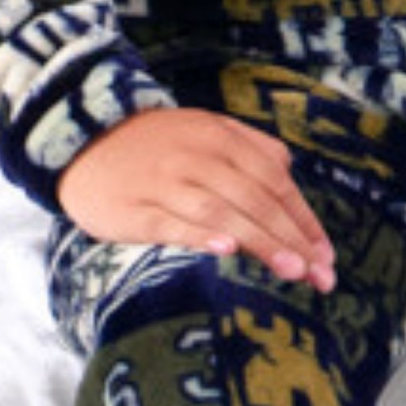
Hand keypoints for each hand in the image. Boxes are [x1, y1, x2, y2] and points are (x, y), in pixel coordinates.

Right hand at [56, 108, 337, 292]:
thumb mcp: (203, 131)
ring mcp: (165, 182)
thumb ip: (248, 149)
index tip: (326, 255)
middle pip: (255, 198)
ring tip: (291, 270)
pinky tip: (227, 248)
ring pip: (221, 211)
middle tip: (320, 275)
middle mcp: (197, 156)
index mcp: (220, 137)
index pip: (274, 180)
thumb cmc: (153, 146)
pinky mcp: (135, 209)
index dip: (303, 219)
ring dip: (260, 240)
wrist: (79, 139)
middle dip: (292, 238)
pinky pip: (172, 222)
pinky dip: (201, 235)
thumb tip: (288, 175)